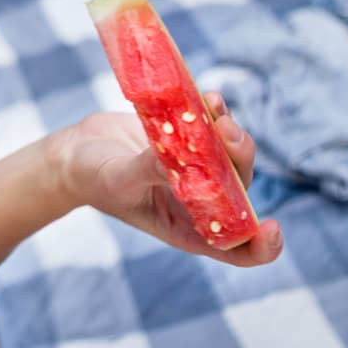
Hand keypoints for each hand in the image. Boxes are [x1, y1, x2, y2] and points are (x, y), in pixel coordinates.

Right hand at [51, 91, 283, 266]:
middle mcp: (199, 200)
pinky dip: (216, 113)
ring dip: (231, 131)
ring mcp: (196, 168)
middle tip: (226, 131)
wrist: (75, 151)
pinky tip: (209, 98)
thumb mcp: (118, 180)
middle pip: (241, 189)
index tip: (272, 226)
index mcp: (187, 227)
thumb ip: (147, 172)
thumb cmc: (91, 177)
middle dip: (241, 160)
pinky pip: (214, 129)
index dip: (261, 245)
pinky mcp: (188, 140)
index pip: (235, 248)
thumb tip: (177, 163)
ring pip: (232, 155)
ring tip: (214, 105)